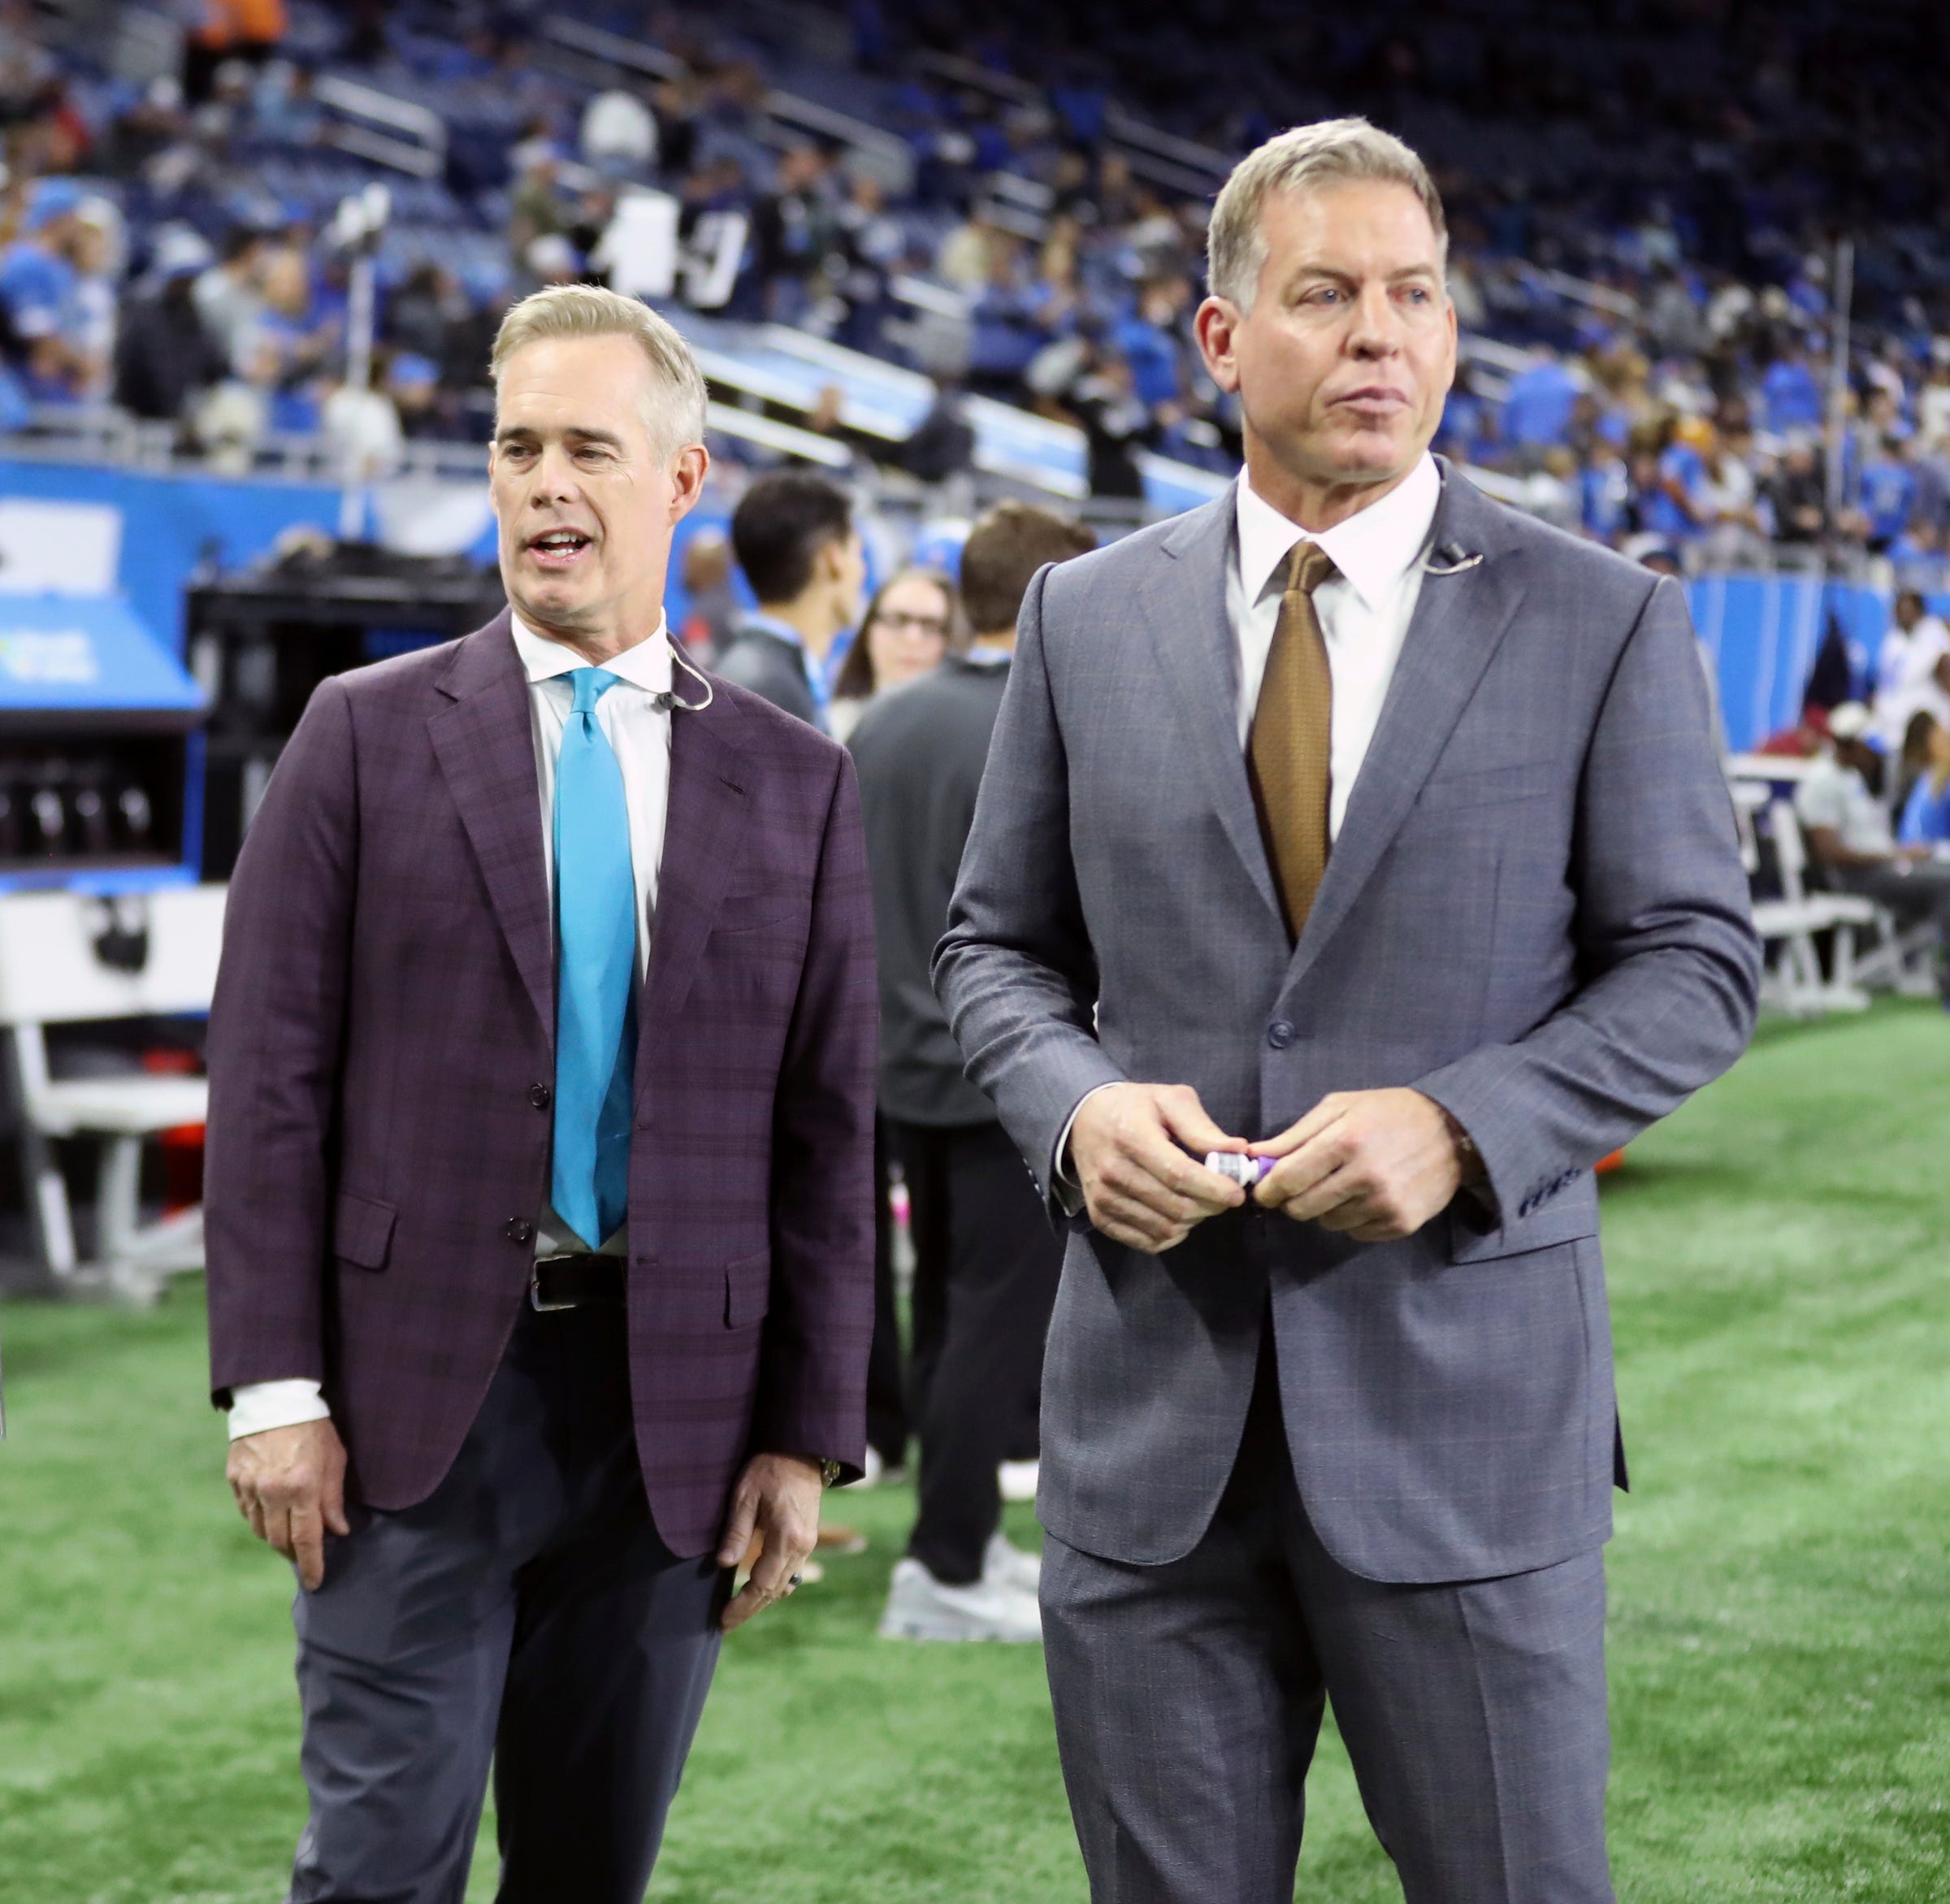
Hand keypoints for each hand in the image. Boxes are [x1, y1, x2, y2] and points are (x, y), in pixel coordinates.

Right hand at [227, 1418, 349, 1591]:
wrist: (277, 1398)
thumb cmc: (314, 1427)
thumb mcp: (335, 1459)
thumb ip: (334, 1499)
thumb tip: (338, 1531)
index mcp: (302, 1486)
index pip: (306, 1539)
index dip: (311, 1564)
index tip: (316, 1582)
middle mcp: (272, 1491)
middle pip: (280, 1540)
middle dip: (294, 1553)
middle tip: (305, 1555)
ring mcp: (250, 1486)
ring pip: (261, 1530)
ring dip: (276, 1537)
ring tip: (290, 1533)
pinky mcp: (235, 1479)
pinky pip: (247, 1512)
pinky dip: (260, 1519)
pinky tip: (272, 1514)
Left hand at [716, 1453, 822, 1632]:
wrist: (801, 1451)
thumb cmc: (770, 1468)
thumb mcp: (745, 1496)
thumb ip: (736, 1531)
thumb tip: (723, 1564)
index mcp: (787, 1537)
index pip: (762, 1584)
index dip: (742, 1605)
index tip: (723, 1619)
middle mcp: (802, 1546)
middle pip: (775, 1590)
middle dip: (750, 1609)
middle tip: (726, 1623)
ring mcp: (808, 1544)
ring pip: (785, 1584)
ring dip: (762, 1600)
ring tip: (738, 1611)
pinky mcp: (807, 1539)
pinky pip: (791, 1572)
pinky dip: (774, 1586)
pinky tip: (759, 1590)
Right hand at [1068, 1082, 1247, 1253]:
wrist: (1083, 1120)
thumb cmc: (1134, 1107)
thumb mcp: (1169, 1100)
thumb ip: (1202, 1127)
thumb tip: (1238, 1151)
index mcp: (1132, 1136)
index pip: (1179, 1174)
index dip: (1214, 1188)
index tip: (1237, 1193)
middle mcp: (1113, 1171)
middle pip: (1176, 1206)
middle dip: (1210, 1206)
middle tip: (1221, 1195)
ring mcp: (1104, 1198)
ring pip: (1165, 1228)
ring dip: (1193, 1221)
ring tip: (1197, 1201)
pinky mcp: (1100, 1218)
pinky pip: (1148, 1242)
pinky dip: (1171, 1235)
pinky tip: (1176, 1215)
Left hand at [1252, 1089, 1468, 1242]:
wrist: (1453, 1131)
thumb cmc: (1388, 1113)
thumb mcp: (1340, 1107)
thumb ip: (1295, 1134)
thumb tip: (1256, 1155)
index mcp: (1345, 1140)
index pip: (1288, 1179)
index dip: (1268, 1189)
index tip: (1264, 1190)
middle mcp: (1365, 1176)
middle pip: (1302, 1208)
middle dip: (1292, 1200)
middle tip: (1302, 1186)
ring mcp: (1385, 1203)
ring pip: (1327, 1223)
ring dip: (1325, 1208)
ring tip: (1342, 1184)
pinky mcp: (1401, 1224)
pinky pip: (1355, 1233)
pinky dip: (1351, 1219)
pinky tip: (1365, 1197)